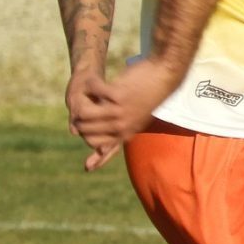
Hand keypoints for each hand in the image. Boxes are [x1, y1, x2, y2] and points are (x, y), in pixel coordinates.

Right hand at [69, 57, 183, 170]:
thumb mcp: (141, 117)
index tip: (87, 168)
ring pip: (86, 115)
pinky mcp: (118, 96)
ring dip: (81, 104)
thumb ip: (128, 128)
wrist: (165, 75)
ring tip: (82, 94)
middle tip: (78, 109)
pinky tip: (92, 81)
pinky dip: (91, 86)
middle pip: (88, 132)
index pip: (105, 150)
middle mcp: (122, 126)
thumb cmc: (151, 94)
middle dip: (80, 122)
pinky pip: (94, 95)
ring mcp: (119, 112)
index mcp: (128, 132)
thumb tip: (119, 139)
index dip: (96, 157)